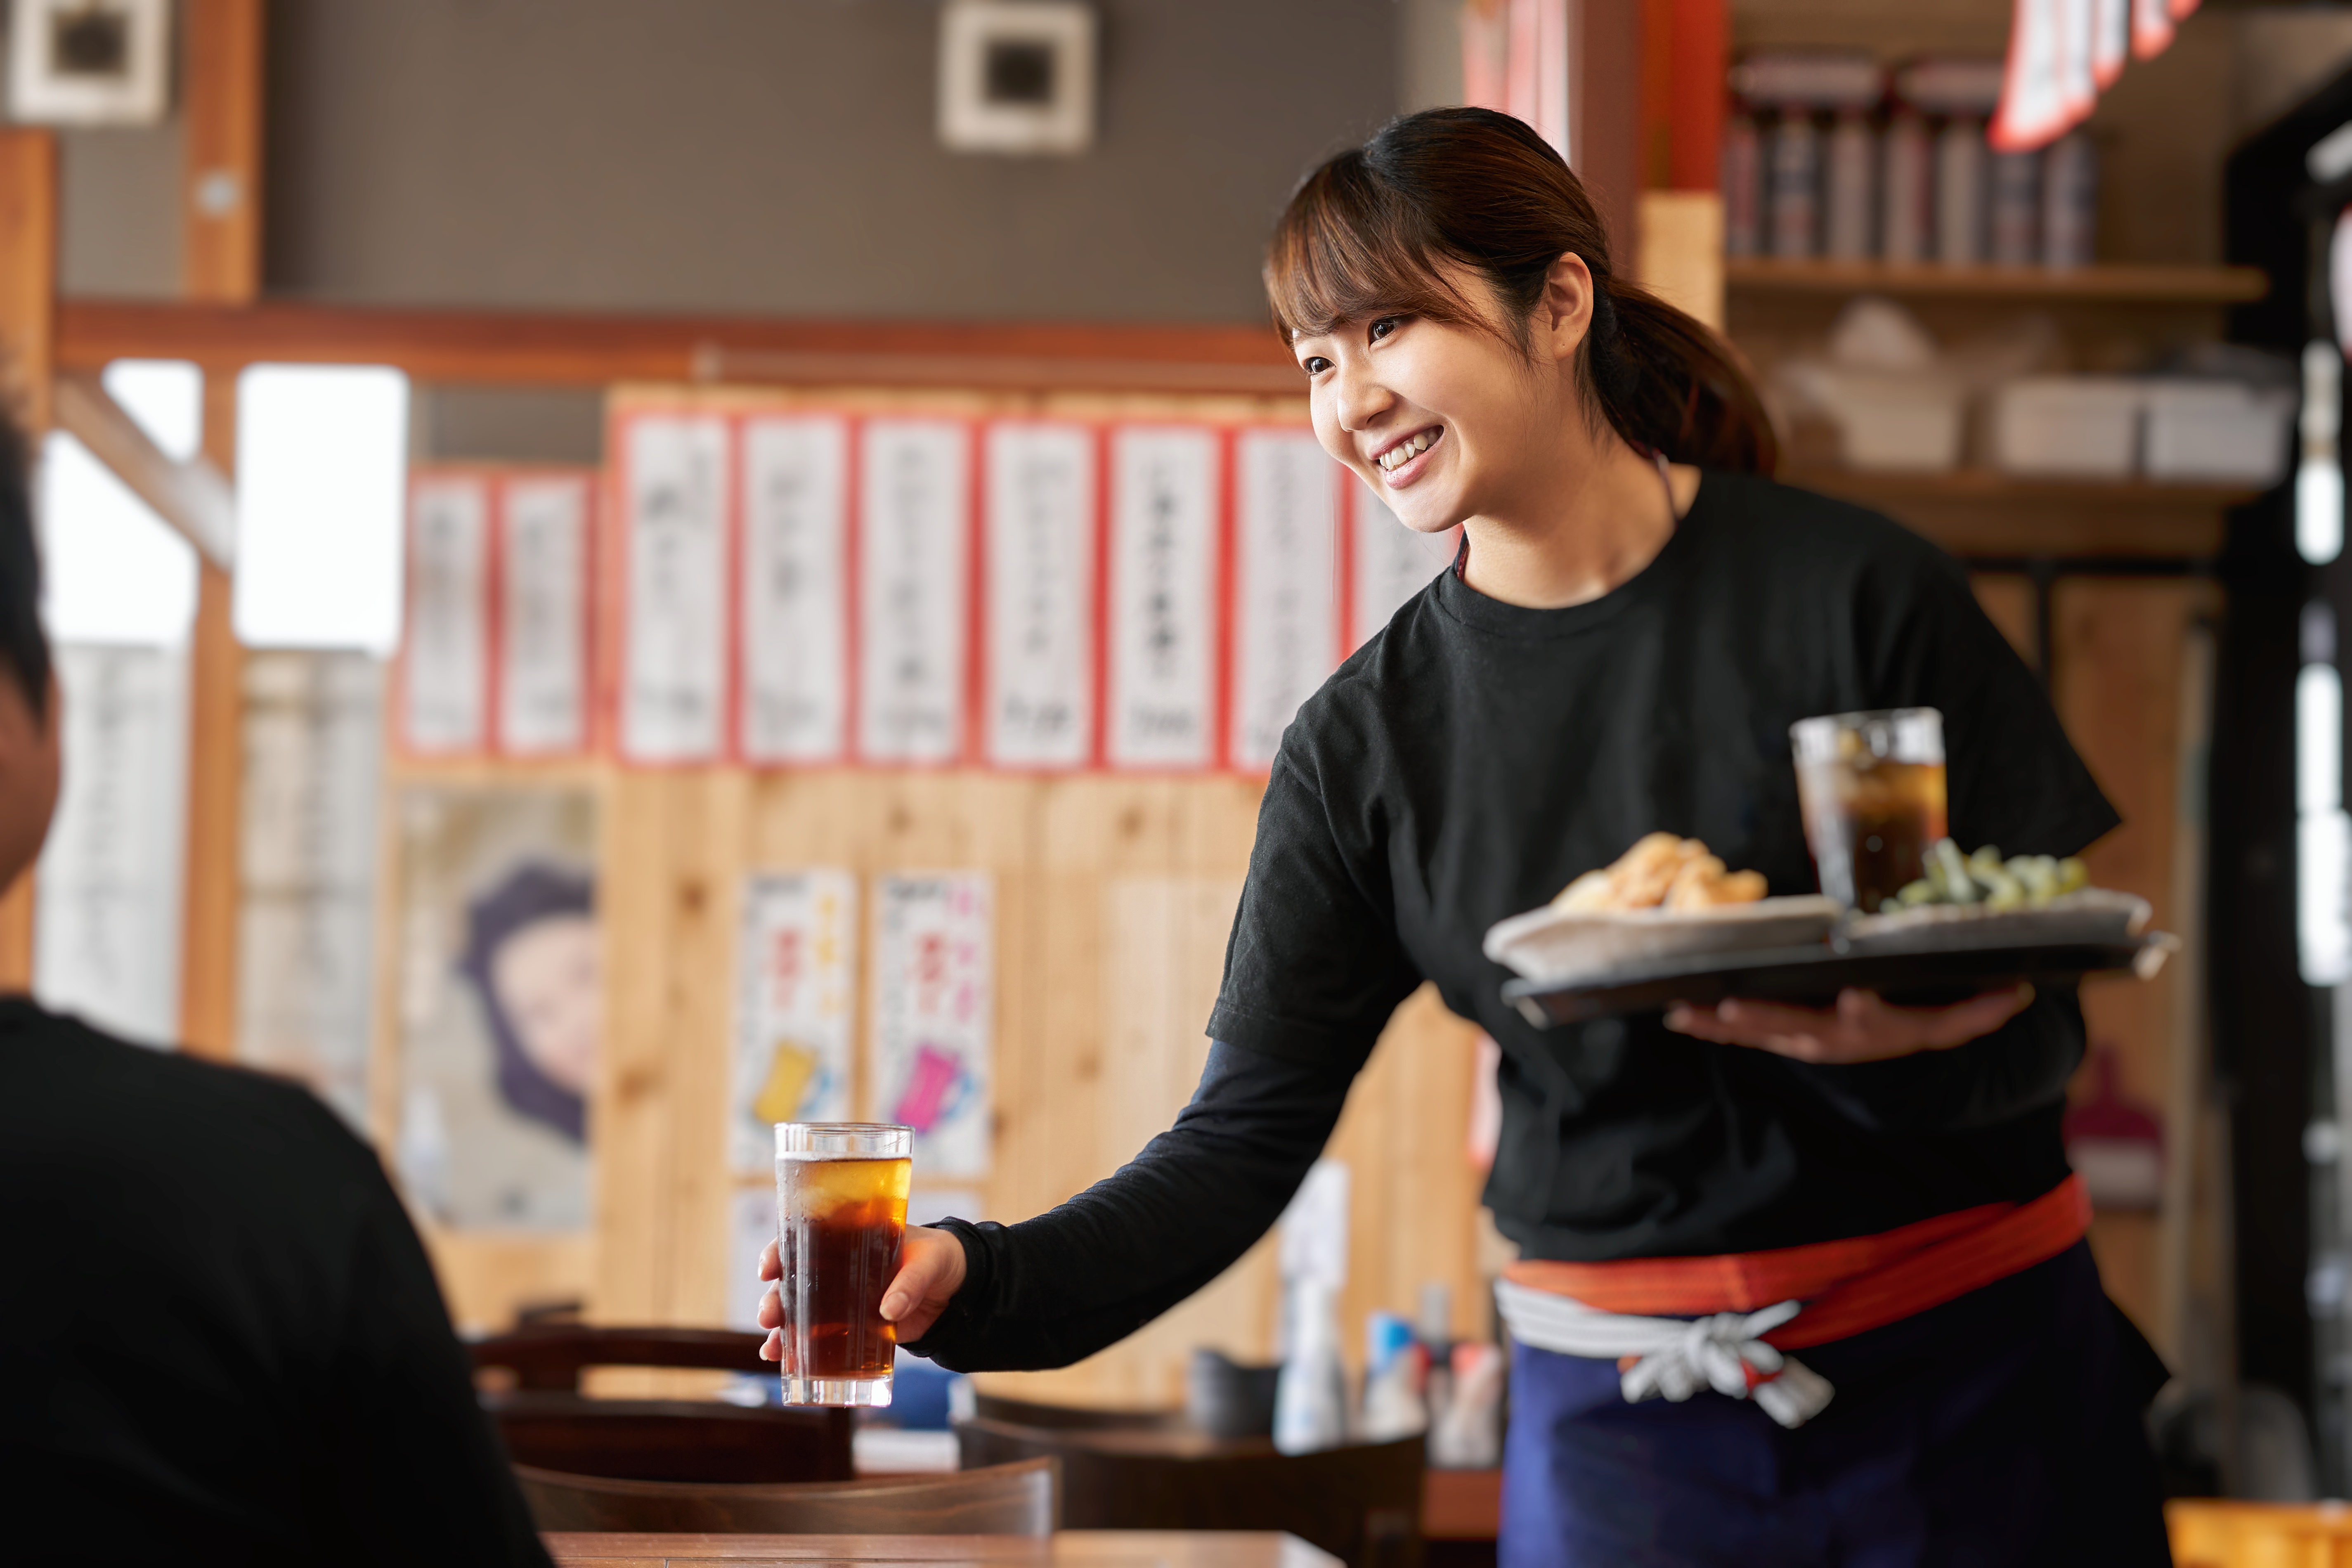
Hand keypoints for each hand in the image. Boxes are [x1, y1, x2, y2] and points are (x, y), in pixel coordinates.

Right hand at [756, 1224, 968, 1358]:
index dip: (779, 1250)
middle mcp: (835, 1266)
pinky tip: (784, 1362)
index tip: (768, 1267)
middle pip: (792, 1279)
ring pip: (798, 1311)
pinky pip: (817, 1336)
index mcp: (849, 1236)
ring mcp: (839, 1297)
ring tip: (772, 1348)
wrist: (954, 1288)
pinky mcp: (850, 1325)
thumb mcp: (928, 1261)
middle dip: (774, 1298)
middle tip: (768, 1316)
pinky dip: (798, 1349)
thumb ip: (910, 1282)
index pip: (804, 1237)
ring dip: (781, 1329)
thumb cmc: (936, 1258)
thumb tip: (889, 1311)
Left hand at [1663, 984, 2033, 1064]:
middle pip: (1797, 1028)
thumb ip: (1980, 1009)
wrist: (1887, 1049)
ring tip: (1682, 1011)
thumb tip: (2016, 991)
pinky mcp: (1776, 1035)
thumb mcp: (1952, 1020)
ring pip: (1757, 1033)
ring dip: (1719, 1023)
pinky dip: (1709, 1025)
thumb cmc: (1916, 1020)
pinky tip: (1677, 1013)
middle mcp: (1832, 1038)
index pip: (1871, 1019)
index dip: (1862, 1010)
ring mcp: (1800, 1039)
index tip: (1854, 994)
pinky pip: (1739, 1033)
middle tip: (1733, 1004)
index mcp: (1875, 1027)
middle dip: (1765, 1016)